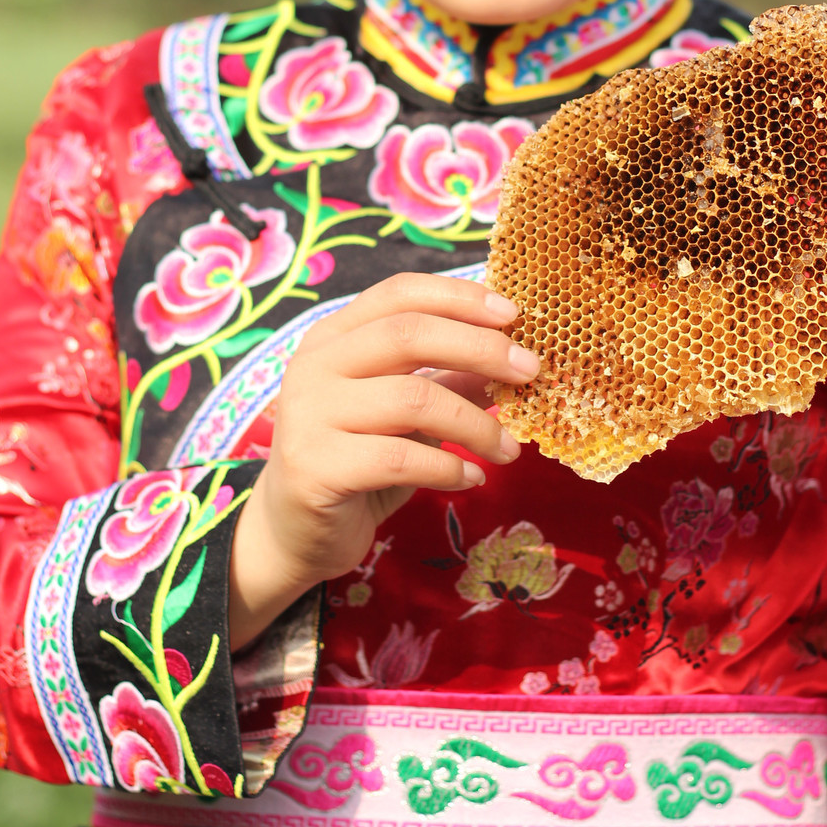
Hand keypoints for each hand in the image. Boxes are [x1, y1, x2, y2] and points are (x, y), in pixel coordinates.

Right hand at [228, 273, 535, 646]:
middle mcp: (315, 364)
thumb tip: (514, 357)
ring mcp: (309, 414)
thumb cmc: (359, 460)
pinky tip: (471, 478)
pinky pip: (401, 458)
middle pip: (409, 334)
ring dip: (475, 424)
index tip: (512, 314)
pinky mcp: (315, 466)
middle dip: (481, 349)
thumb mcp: (408, 413)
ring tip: (508, 448)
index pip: (399, 293)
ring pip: (412, 398)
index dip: (458, 296)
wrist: (295, 533)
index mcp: (334, 336)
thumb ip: (450, 379)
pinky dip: (449, 467)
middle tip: (531, 372)